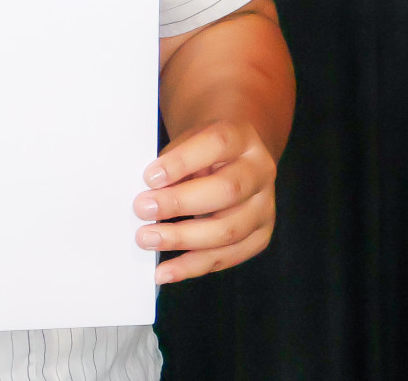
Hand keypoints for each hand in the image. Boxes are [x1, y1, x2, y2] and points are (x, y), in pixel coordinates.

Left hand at [132, 120, 277, 281]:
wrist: (234, 159)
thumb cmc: (201, 151)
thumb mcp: (189, 142)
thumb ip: (172, 163)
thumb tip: (145, 196)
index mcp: (241, 137)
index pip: (216, 144)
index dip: (183, 161)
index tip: (149, 176)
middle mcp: (260, 171)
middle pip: (227, 190)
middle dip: (180, 203)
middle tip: (142, 209)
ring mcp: (264, 206)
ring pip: (229, 230)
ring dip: (183, 239)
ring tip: (148, 239)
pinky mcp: (260, 235)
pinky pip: (228, 256)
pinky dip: (193, 265)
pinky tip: (166, 271)